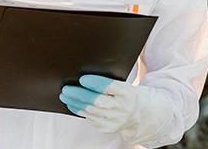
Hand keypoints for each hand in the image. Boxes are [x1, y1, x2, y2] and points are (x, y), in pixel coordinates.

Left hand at [59, 75, 173, 145]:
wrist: (141, 115)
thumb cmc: (129, 96)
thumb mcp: (125, 86)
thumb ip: (110, 84)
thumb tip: (86, 79)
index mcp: (128, 94)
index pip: (110, 87)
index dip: (95, 83)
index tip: (83, 79)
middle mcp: (123, 108)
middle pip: (97, 101)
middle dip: (79, 94)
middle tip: (67, 88)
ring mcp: (115, 121)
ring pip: (91, 111)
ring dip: (76, 103)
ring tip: (65, 96)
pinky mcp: (108, 128)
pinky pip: (91, 119)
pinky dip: (80, 111)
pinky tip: (73, 105)